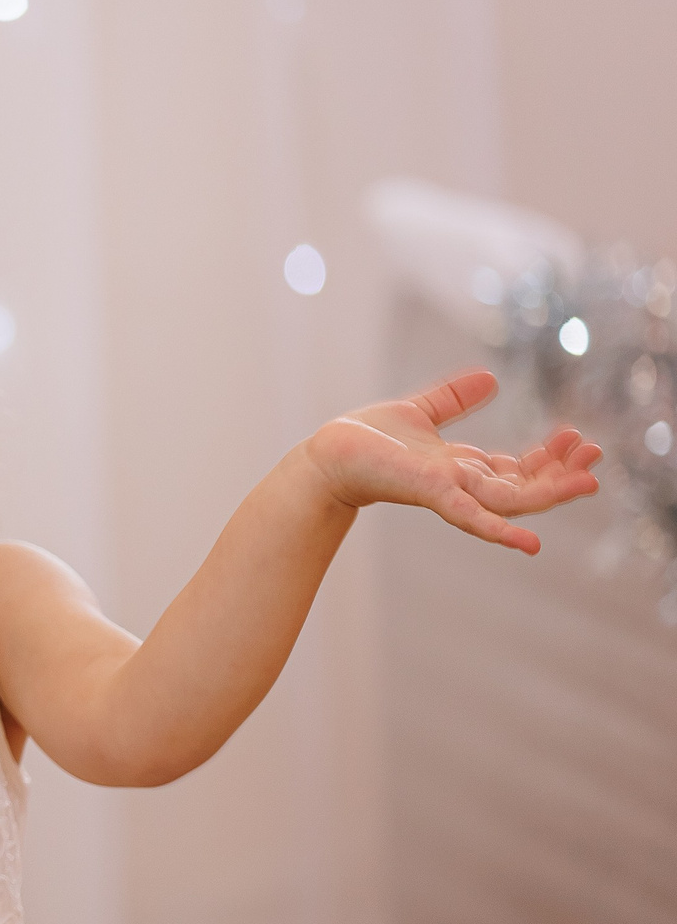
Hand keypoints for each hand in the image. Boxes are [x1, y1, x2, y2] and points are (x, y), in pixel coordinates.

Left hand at [304, 369, 601, 554]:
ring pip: (511, 501)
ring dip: (551, 494)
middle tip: (596, 457)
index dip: (549, 458)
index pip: (518, 468)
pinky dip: (500, 531)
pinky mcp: (431, 493)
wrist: (328, 455)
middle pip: (524, 486)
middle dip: (562, 474)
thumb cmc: (368, 440)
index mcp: (463, 467)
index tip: (577, 438)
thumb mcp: (420, 411)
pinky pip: (471, 517)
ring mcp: (450, 491)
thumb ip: (454, 398)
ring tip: (588, 483)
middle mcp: (462, 484)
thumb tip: (491, 378)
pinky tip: (532, 545)